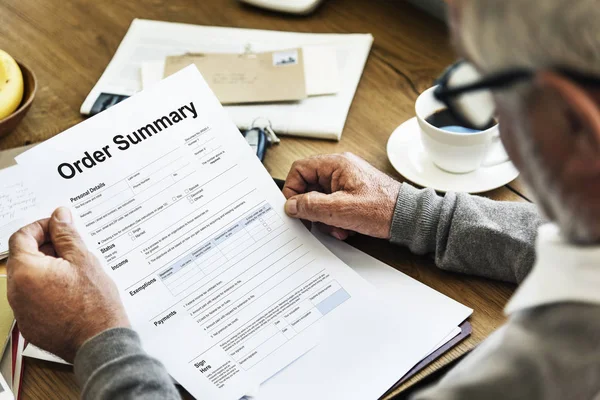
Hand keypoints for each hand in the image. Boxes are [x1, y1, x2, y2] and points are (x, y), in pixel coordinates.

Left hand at [7, 207, 129, 361]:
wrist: (99, 342)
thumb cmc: (95, 304)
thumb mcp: (84, 260)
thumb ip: (67, 235)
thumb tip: (59, 217)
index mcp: (26, 271)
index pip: (21, 237)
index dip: (41, 227)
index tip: (59, 228)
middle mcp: (16, 292)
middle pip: (23, 258)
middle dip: (46, 248)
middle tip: (72, 249)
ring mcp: (22, 310)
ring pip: (29, 278)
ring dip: (48, 268)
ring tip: (76, 271)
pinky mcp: (30, 324)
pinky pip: (33, 298)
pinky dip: (48, 289)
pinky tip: (71, 291)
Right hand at [283, 153, 400, 239]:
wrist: (408, 217)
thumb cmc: (383, 208)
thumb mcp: (340, 210)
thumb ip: (311, 206)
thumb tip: (291, 205)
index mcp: (336, 164)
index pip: (299, 169)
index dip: (292, 190)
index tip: (294, 209)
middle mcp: (340, 169)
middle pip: (309, 187)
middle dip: (312, 209)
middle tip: (317, 223)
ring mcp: (346, 181)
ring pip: (320, 199)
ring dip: (325, 218)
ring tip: (337, 228)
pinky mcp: (352, 194)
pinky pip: (333, 205)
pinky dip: (335, 219)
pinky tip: (345, 228)